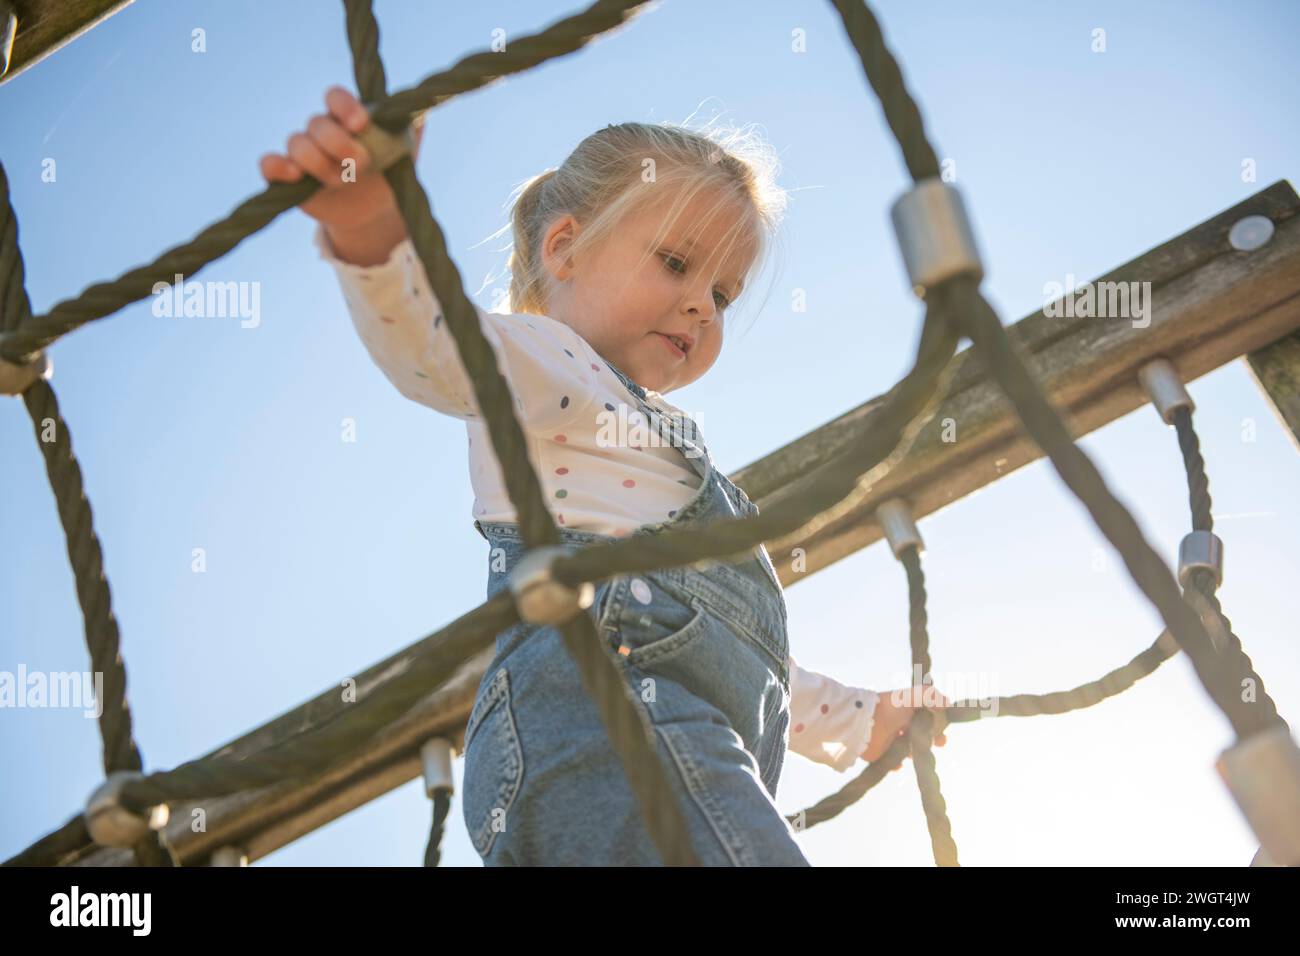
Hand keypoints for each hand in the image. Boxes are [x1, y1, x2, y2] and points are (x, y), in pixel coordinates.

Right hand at [259, 85, 425, 238]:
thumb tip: (421, 112)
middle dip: (340, 145)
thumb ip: (412, 128)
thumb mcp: (406, 150)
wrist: (375, 210)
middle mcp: (322, 130)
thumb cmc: (390, 171)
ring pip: (296, 143)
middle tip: (362, 164)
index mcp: (347, 117)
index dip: (344, 106)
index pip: (335, 96)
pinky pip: (269, 164)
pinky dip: (277, 167)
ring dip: (321, 165)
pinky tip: (296, 175)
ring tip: (342, 181)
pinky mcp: (288, 177)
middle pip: (316, 123)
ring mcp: (303, 152)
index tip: (361, 123)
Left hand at [861, 684, 949, 769]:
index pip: (927, 722)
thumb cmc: (890, 708)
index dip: (937, 729)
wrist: (864, 722)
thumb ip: (930, 696)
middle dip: (930, 743)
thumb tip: (948, 703)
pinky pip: (893, 763)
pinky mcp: (882, 754)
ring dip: (914, 754)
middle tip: (937, 746)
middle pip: (920, 738)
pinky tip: (898, 762)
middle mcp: (900, 727)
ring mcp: (891, 741)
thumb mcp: (911, 696)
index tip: (943, 736)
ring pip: (908, 752)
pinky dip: (897, 764)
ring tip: (914, 753)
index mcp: (907, 713)